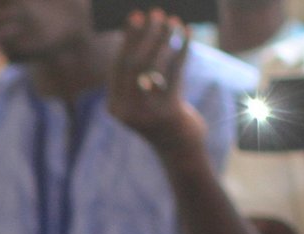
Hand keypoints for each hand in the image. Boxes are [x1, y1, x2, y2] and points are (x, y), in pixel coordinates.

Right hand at [107, 15, 205, 163]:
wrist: (179, 150)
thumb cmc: (162, 117)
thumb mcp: (143, 98)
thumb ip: (137, 76)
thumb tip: (140, 34)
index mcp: (115, 106)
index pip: (119, 66)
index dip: (128, 39)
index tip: (136, 17)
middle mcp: (126, 111)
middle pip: (134, 64)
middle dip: (146, 35)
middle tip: (156, 13)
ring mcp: (146, 113)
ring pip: (153, 67)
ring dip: (164, 39)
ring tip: (173, 20)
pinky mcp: (168, 113)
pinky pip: (175, 74)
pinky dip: (182, 50)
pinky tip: (188, 34)